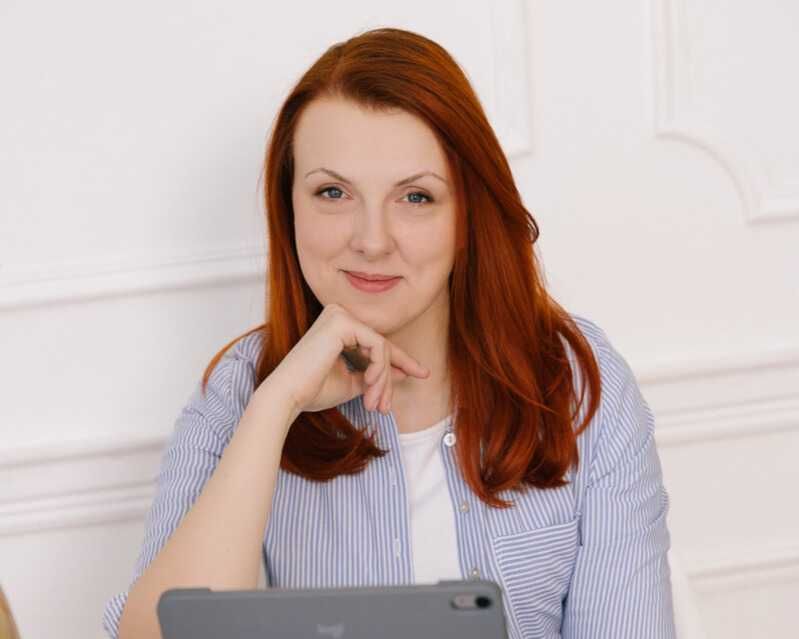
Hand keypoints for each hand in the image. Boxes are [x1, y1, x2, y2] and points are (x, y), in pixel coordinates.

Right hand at [270, 303, 429, 415]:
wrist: (287, 396)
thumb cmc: (312, 391)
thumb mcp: (352, 382)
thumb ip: (375, 374)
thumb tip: (402, 371)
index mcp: (338, 326)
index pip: (376, 343)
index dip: (402, 360)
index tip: (422, 373)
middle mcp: (338, 314)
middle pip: (381, 346)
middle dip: (389, 379)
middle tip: (385, 408)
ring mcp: (340, 315)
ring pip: (382, 348)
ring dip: (383, 380)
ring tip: (375, 403)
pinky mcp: (342, 323)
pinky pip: (377, 346)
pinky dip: (379, 370)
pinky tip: (369, 386)